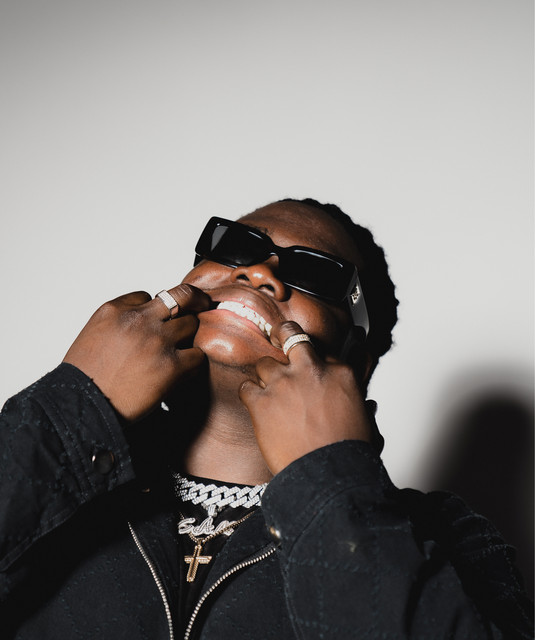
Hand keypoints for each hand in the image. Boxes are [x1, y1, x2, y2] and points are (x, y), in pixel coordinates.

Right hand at [63, 284, 209, 420]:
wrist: (81, 408)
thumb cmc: (84, 378)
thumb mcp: (93, 333)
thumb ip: (119, 321)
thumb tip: (141, 320)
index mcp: (116, 310)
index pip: (148, 295)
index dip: (154, 310)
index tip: (155, 322)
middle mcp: (139, 320)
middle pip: (180, 300)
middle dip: (186, 309)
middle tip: (196, 313)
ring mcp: (158, 341)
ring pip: (192, 324)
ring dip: (189, 337)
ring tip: (180, 351)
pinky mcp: (172, 366)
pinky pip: (198, 355)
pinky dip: (194, 363)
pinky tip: (183, 371)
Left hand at [239, 321, 374, 474]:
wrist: (327, 477)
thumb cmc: (347, 454)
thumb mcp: (365, 421)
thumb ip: (359, 405)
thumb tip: (365, 405)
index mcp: (340, 374)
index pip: (322, 351)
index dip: (313, 359)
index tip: (309, 366)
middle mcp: (310, 372)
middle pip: (291, 335)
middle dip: (283, 334)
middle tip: (277, 337)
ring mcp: (284, 384)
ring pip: (264, 362)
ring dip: (265, 375)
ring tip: (269, 390)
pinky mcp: (262, 403)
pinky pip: (245, 387)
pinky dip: (249, 395)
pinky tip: (255, 404)